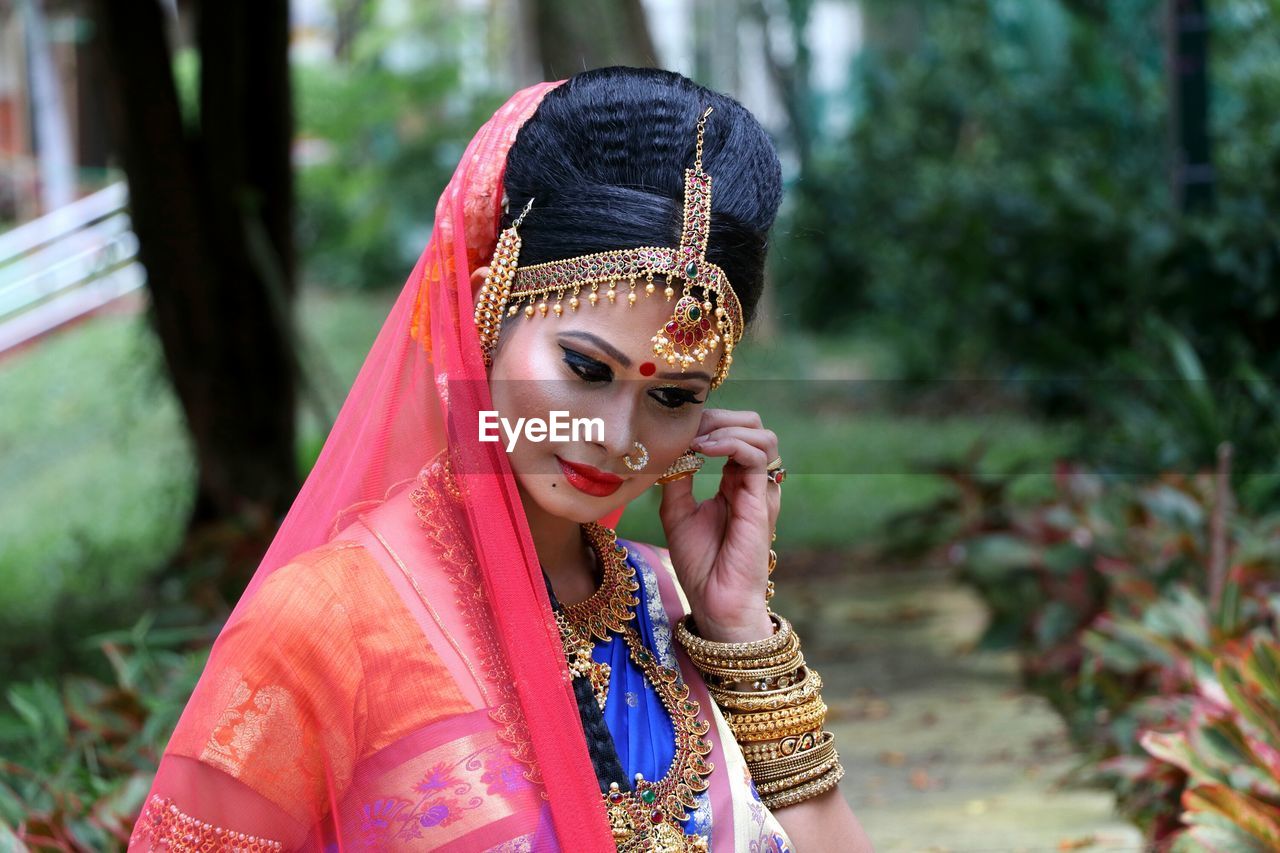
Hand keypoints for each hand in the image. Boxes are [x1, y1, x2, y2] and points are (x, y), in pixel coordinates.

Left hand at [658, 408, 779, 642]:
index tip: (675, 427)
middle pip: (752, 426)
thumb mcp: (677, 512)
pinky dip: (730, 443)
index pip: (731, 434)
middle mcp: (751, 483)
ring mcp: (760, 490)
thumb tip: (670, 447)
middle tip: (688, 426)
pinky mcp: (762, 500)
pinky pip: (756, 456)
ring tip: (696, 438)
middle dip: (719, 417)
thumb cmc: (700, 564)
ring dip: (726, 427)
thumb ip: (677, 478)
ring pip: (761, 435)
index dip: (707, 422)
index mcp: (734, 483)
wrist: (715, 601)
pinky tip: (703, 450)